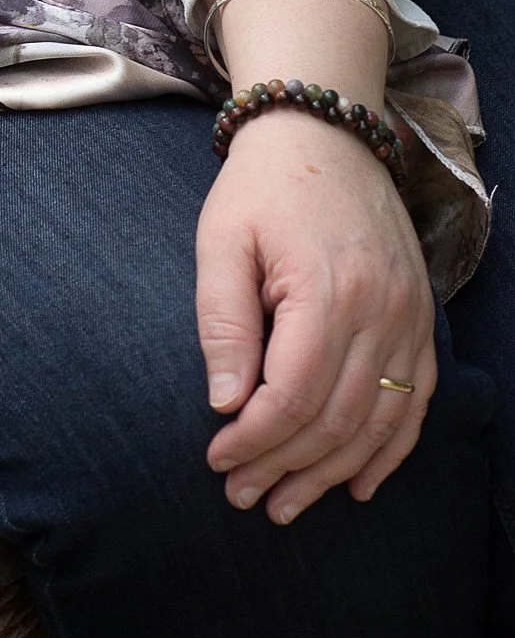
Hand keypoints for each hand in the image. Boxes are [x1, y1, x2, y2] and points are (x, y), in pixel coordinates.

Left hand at [198, 107, 434, 523]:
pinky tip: (356, 484)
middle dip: (285, 467)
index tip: (216, 461)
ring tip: (286, 504)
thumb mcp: (222, 240)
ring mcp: (410, 319)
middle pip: (335, 419)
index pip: (294, 396)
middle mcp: (381, 312)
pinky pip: (414, 403)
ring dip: (331, 473)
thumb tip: (226, 404)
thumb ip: (223, 321)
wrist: (325, 133)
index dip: (254, 439)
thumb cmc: (263, 186)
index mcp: (328, 290)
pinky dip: (388, 452)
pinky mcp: (421, 321)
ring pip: (376, 423)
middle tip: (243, 499)